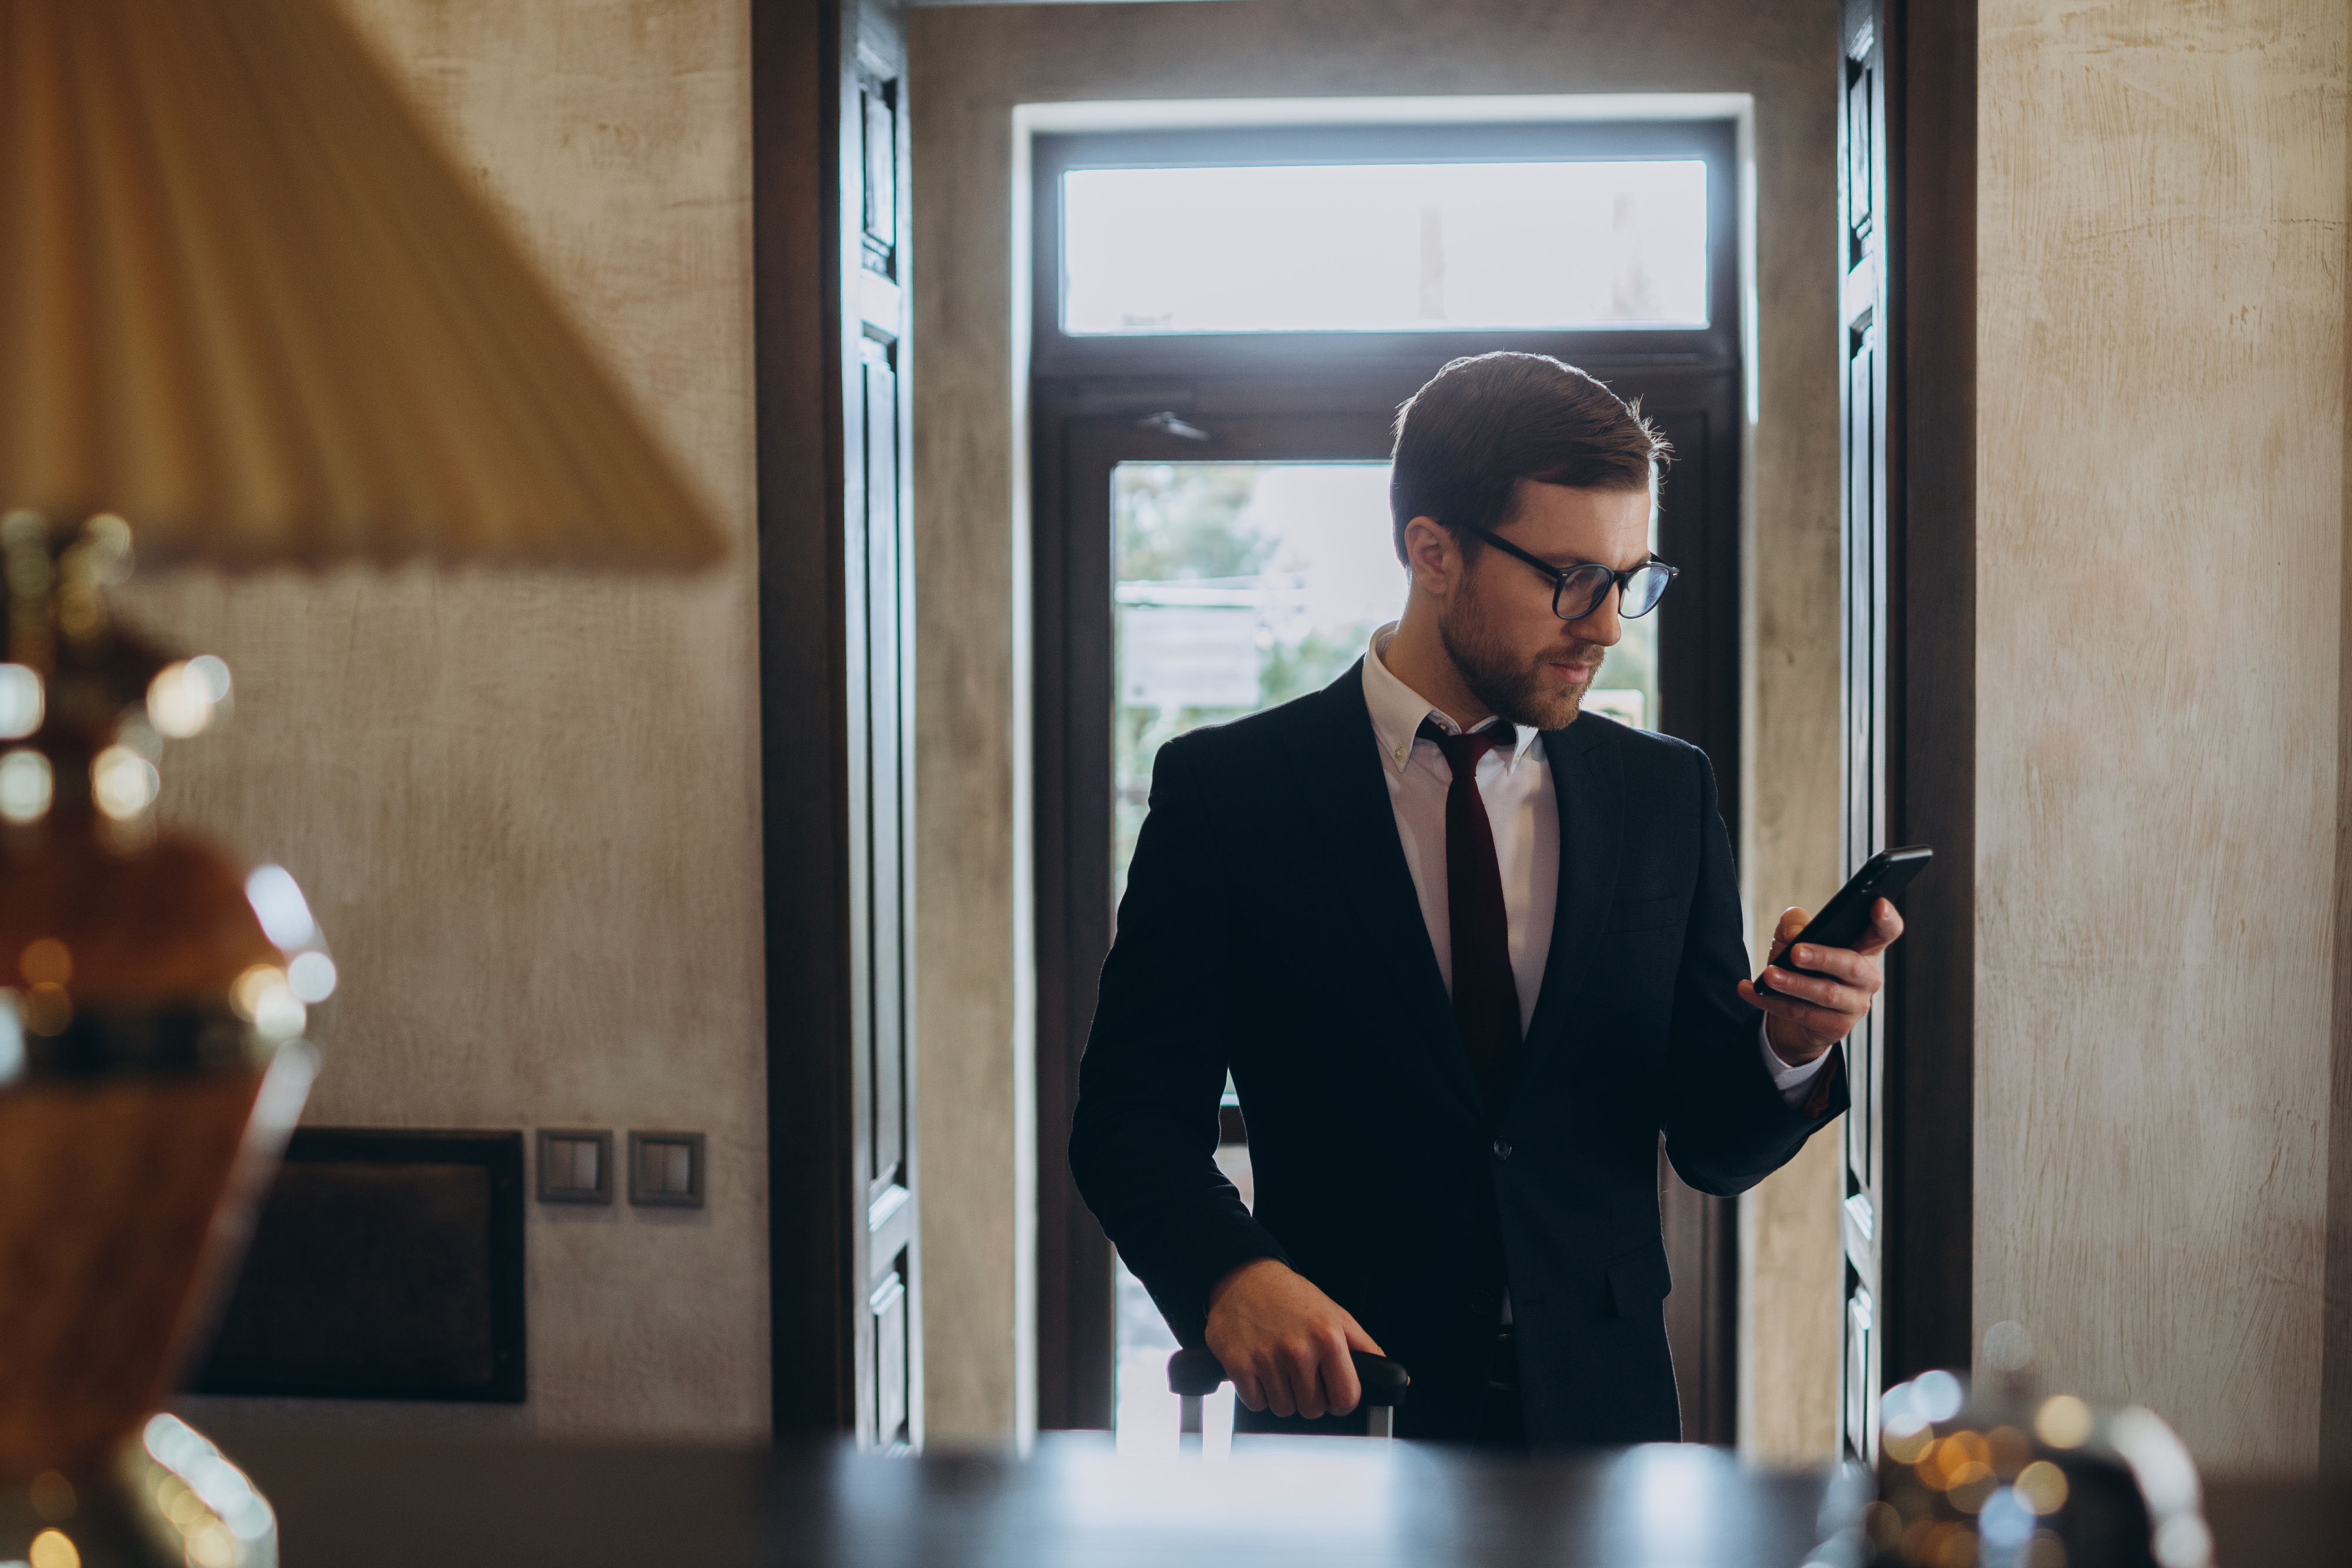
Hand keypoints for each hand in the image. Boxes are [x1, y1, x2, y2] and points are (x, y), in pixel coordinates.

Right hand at [1204, 1258, 1384, 1418]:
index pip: (1346, 1398)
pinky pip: (1255, 1404)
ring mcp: (1267, 1358)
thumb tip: (1400, 1380)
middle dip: (1309, 1397)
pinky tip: (1260, 1368)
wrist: (1245, 1278)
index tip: (1334, 1394)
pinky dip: (1257, 1393)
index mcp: (1328, 1337)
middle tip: (1302, 1374)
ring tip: (1280, 1367)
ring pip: (1283, 1409)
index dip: (1342, 1401)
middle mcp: (1298, 1349)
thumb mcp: (1337, 1316)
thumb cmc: (1293, 1298)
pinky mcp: (1239, 1365)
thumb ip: (1367, 1349)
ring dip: (1282, 1395)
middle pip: (1313, 1409)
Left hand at [1737, 899, 1904, 1066]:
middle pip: (1851, 966)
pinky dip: (1772, 1002)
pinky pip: (1802, 1014)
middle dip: (1822, 957)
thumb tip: (1794, 933)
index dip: (1886, 918)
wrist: (1796, 1018)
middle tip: (1796, 952)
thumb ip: (1795, 924)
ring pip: (1826, 993)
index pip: (1886, 931)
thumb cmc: (1802, 966)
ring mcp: (1855, 1005)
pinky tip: (1749, 990)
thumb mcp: (1795, 938)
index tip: (1876, 904)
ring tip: (1769, 975)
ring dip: (1795, 984)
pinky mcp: (1836, 1028)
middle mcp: (1868, 977)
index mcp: (1866, 948)